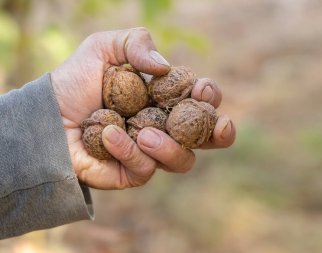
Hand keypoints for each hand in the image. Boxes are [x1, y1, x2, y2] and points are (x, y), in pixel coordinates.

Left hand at [50, 28, 235, 189]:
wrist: (46, 115)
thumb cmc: (75, 81)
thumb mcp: (104, 48)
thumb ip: (136, 43)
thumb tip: (166, 67)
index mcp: (165, 99)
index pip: (200, 101)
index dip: (209, 96)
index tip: (201, 89)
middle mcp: (165, 127)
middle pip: (206, 138)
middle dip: (221, 132)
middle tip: (220, 126)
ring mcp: (151, 153)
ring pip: (183, 160)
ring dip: (169, 147)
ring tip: (144, 132)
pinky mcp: (132, 173)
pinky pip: (146, 170)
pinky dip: (129, 151)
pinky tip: (110, 134)